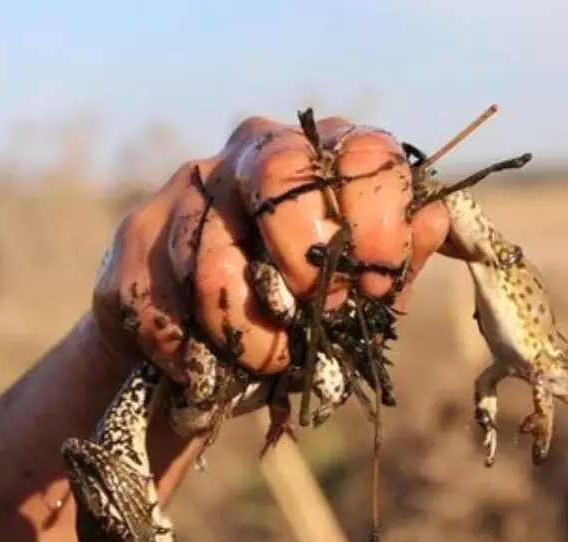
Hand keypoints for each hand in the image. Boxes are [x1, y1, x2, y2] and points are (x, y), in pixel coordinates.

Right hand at [89, 113, 452, 383]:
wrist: (197, 360)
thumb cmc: (292, 320)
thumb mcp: (354, 303)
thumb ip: (394, 267)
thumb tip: (432, 220)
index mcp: (326, 158)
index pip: (363, 152)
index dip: (377, 217)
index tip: (377, 281)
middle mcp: (256, 153)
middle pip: (279, 171)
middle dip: (302, 255)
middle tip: (314, 313)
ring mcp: (190, 187)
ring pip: (212, 253)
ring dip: (243, 330)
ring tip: (264, 362)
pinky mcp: (135, 234)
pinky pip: (159, 299)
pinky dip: (187, 350)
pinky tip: (201, 365)